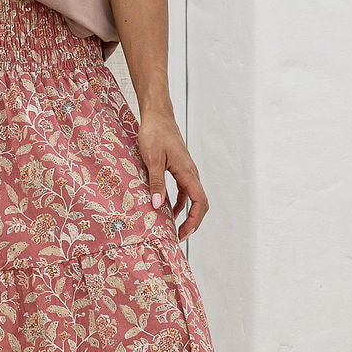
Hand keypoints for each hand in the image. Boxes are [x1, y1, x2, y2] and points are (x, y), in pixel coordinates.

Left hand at [138, 108, 208, 241]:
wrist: (157, 115)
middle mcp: (190, 172)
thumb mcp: (152, 159)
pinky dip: (178, 202)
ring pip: (192, 197)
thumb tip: (158, 206)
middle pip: (199, 203)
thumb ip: (156, 183)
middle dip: (192, 222)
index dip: (194, 221)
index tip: (183, 234)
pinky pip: (183, 189)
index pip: (199, 202)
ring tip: (172, 227)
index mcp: (187, 172)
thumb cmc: (154, 133)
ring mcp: (186, 170)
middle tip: (179, 237)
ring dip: (185, 213)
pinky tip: (166, 208)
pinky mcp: (179, 167)